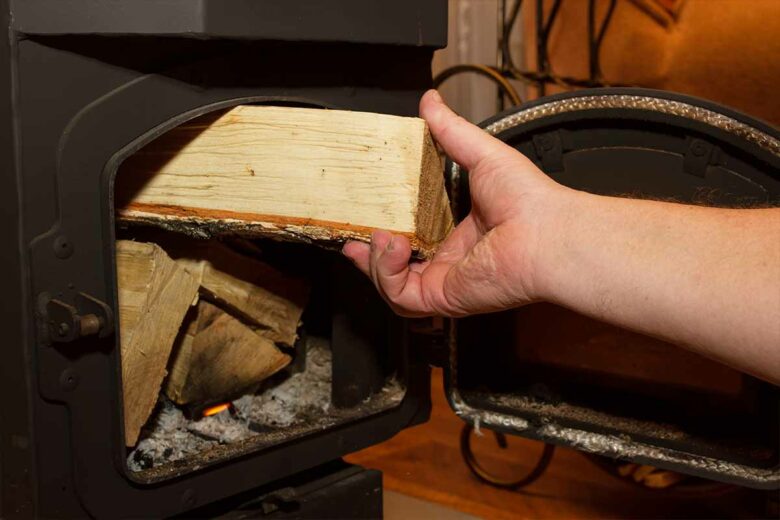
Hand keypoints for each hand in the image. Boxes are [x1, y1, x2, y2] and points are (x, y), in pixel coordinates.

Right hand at [342, 90, 568, 316]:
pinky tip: (392, 246)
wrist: (546, 232)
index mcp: (457, 233)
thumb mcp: (480, 152)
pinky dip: (387, 272)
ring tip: (379, 235)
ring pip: (392, 285)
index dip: (384, 231)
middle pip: (395, 266)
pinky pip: (400, 296)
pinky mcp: (442, 297)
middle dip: (369, 254)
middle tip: (353, 236)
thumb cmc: (528, 198)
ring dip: (375, 262)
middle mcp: (449, 261)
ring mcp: (444, 280)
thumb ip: (450, 130)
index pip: (410, 237)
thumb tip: (430, 101)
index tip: (366, 218)